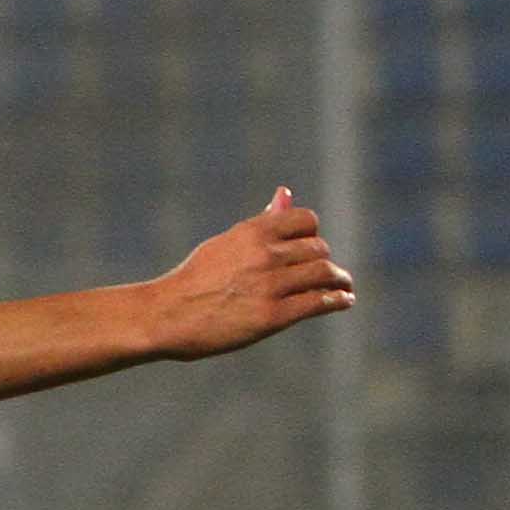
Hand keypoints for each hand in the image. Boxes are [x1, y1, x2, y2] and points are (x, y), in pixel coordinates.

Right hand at [153, 189, 356, 357]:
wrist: (165, 315)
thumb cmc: (194, 280)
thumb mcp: (226, 243)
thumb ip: (261, 223)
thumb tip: (285, 193)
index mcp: (252, 232)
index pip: (306, 221)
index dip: (313, 234)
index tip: (311, 247)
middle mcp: (265, 255)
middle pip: (318, 249)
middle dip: (323, 261)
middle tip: (325, 273)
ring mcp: (270, 286)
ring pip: (323, 274)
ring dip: (339, 280)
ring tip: (343, 286)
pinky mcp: (272, 316)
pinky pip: (318, 302)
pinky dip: (337, 300)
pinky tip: (344, 301)